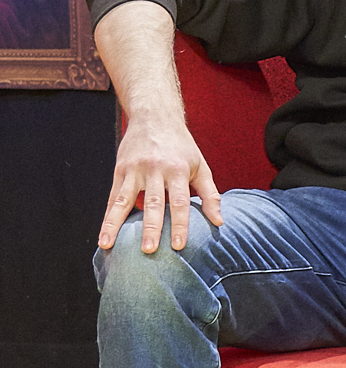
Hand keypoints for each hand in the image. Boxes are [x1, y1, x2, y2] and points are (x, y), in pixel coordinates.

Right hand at [99, 112, 224, 254]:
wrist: (155, 116)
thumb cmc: (182, 147)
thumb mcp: (200, 166)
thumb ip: (210, 195)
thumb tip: (219, 223)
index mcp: (178, 170)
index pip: (180, 202)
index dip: (180, 225)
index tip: (179, 246)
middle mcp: (155, 170)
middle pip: (154, 203)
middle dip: (151, 228)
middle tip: (148, 251)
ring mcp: (135, 169)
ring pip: (123, 200)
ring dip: (115, 224)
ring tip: (107, 245)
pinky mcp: (120, 169)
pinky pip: (113, 196)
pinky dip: (107, 216)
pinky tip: (104, 233)